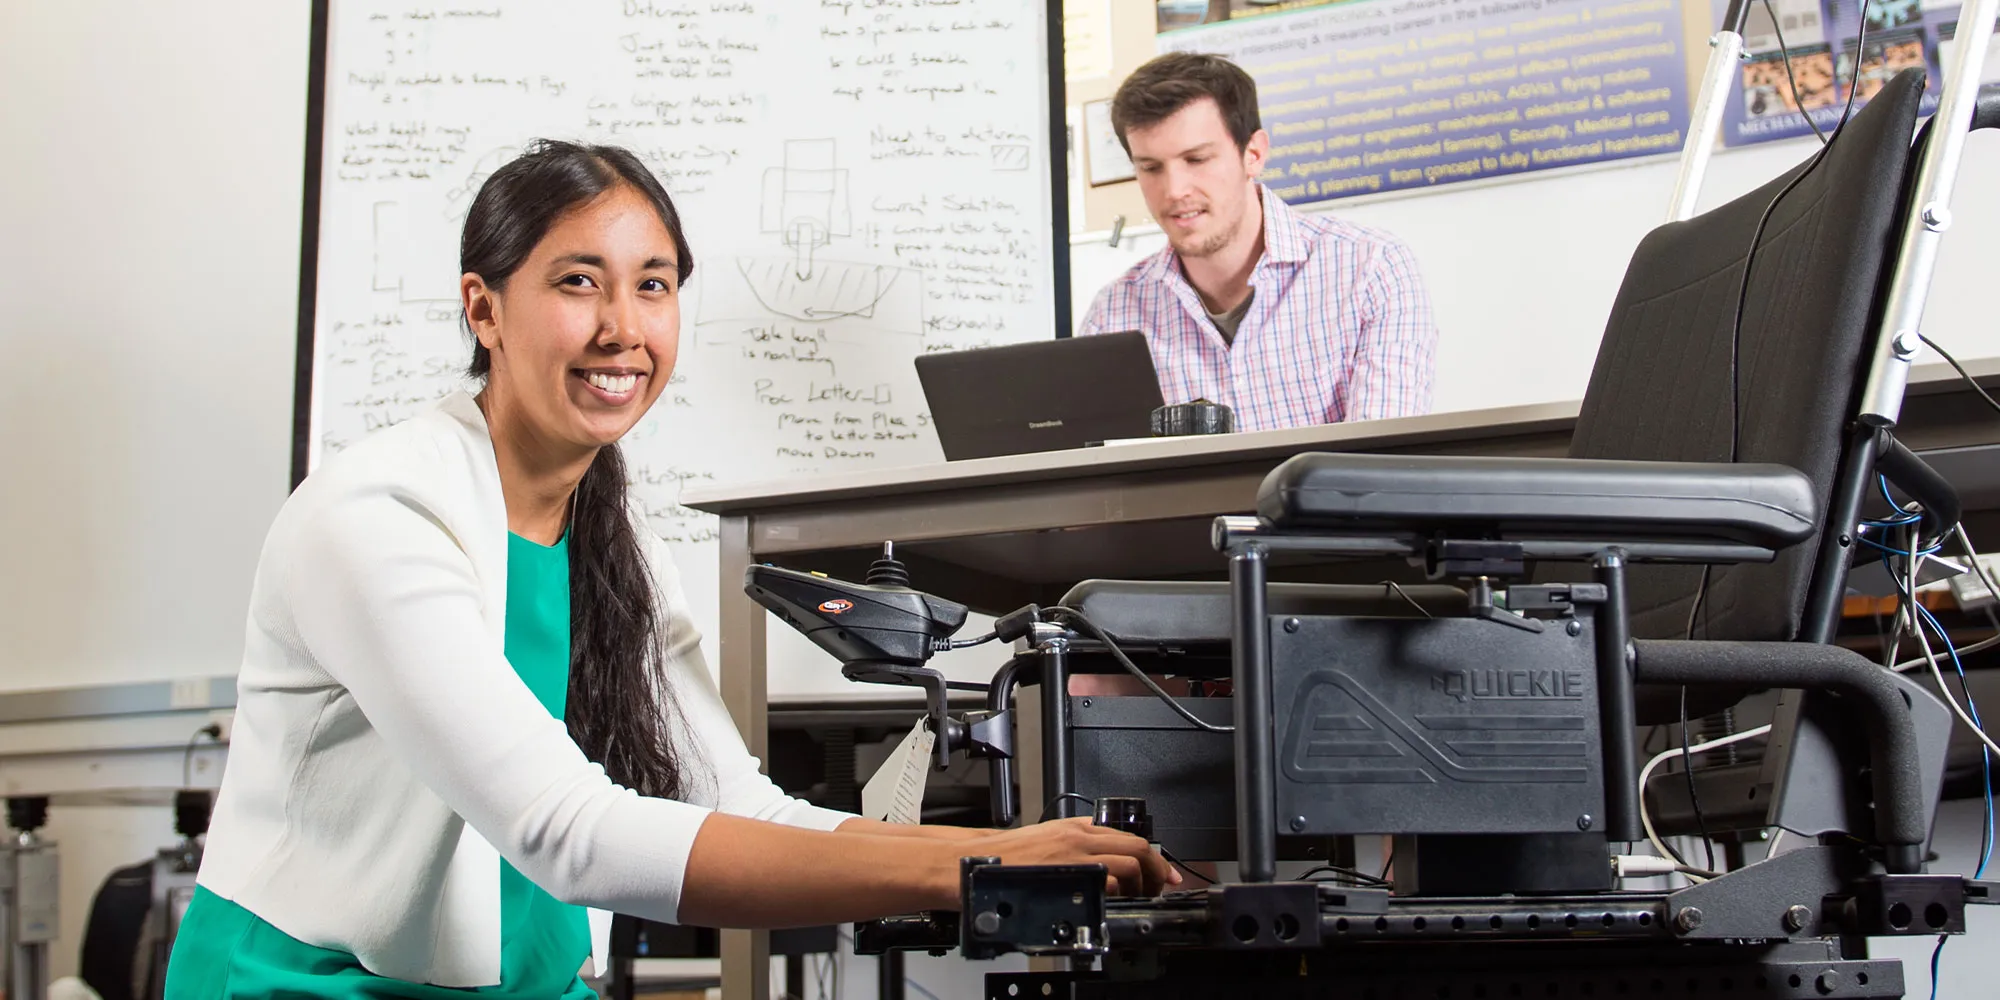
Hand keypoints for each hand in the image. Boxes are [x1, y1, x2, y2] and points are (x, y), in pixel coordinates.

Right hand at [959, 817, 1180, 897]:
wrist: (978, 862)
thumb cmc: (1008, 855)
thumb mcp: (1049, 837)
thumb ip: (1079, 841)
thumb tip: (1107, 855)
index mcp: (1078, 828)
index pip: (1131, 837)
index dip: (1156, 858)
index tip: (1166, 872)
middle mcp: (1080, 838)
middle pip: (1137, 849)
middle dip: (1156, 871)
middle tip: (1158, 888)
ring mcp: (1075, 856)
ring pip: (1127, 865)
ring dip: (1139, 886)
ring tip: (1136, 899)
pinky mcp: (1066, 875)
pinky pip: (1105, 883)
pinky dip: (1116, 895)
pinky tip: (1111, 904)